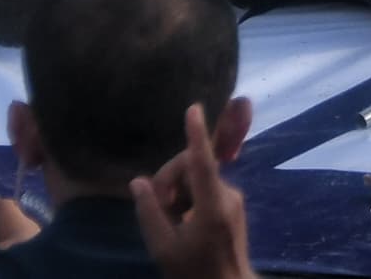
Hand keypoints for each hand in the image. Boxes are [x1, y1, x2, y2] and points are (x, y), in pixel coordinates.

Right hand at [129, 99, 252, 278]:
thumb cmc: (193, 272)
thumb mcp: (163, 248)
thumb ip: (149, 212)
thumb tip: (137, 182)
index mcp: (212, 206)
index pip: (203, 162)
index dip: (196, 134)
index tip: (193, 108)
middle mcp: (228, 195)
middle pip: (193, 168)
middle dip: (170, 180)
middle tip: (157, 207)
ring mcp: (233, 198)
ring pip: (198, 178)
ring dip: (178, 190)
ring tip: (170, 220)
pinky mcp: (233, 203)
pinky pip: (206, 187)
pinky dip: (189, 197)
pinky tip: (181, 221)